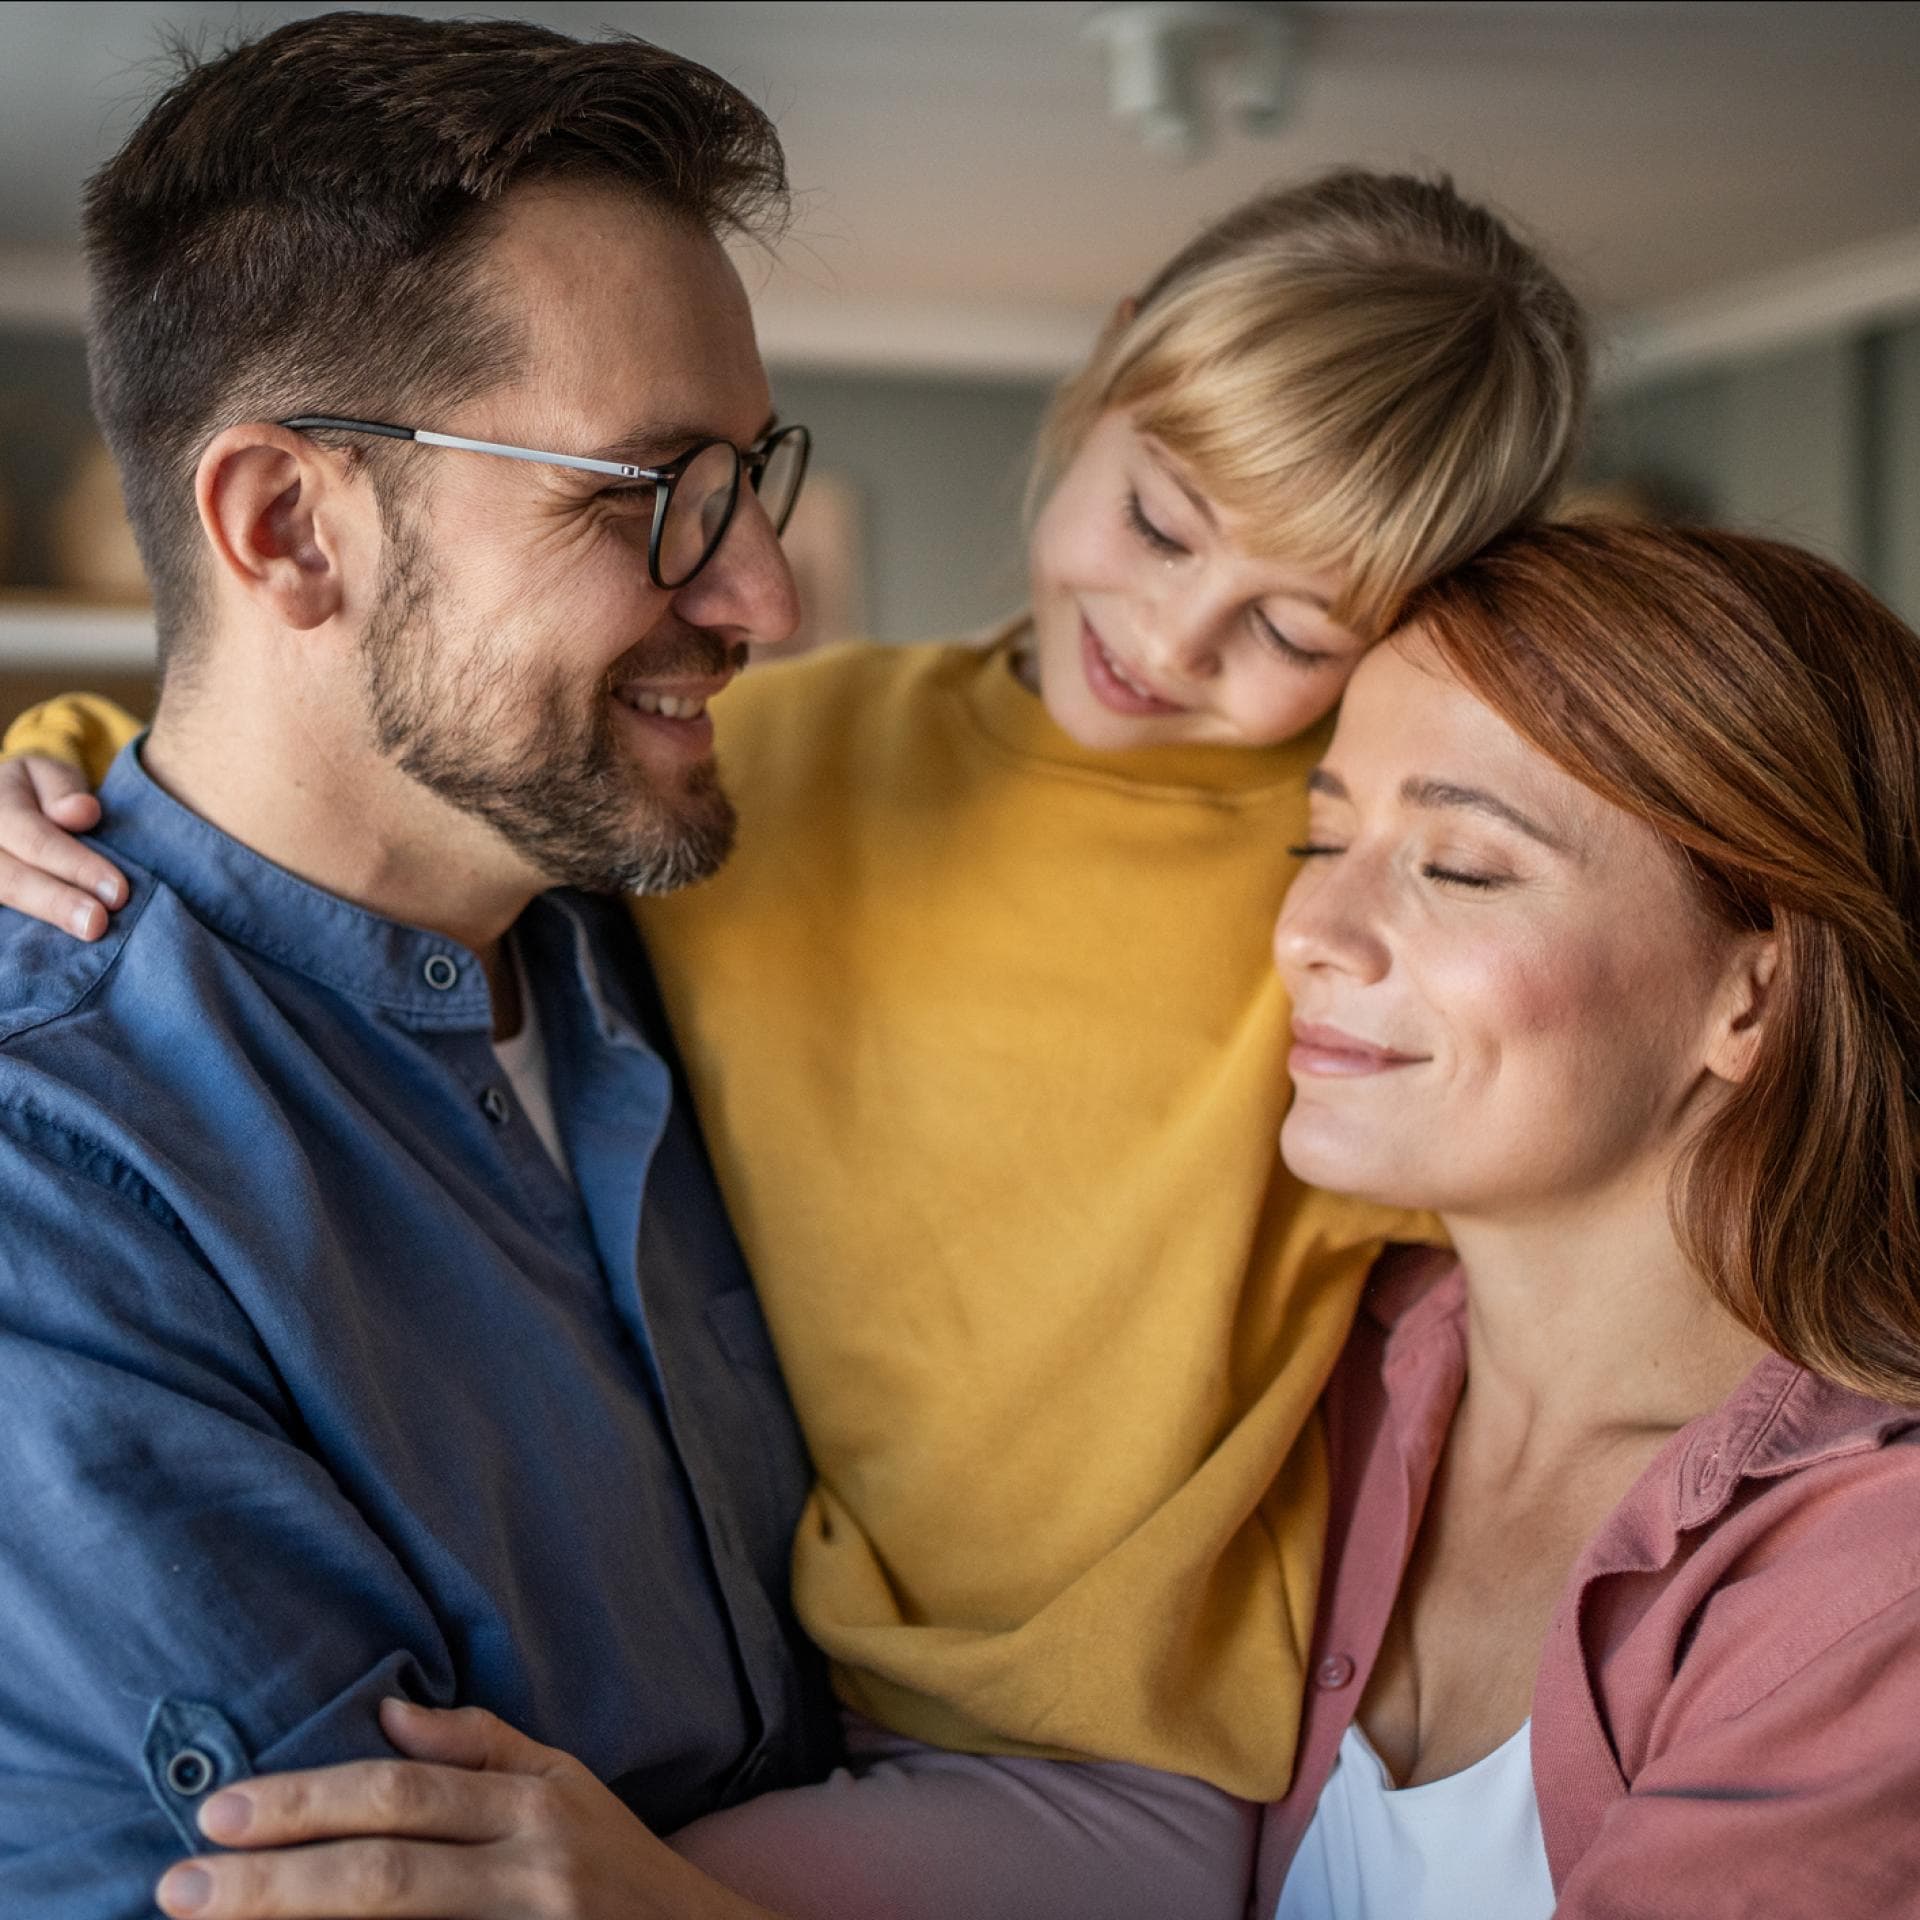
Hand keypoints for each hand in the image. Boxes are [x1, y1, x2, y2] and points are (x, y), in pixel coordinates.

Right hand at [0, 755, 125, 938]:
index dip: (76, 866)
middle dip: (55, 902)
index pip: (34, 839)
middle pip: (8, 878)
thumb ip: (62, 790)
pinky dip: (25, 935)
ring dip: (42, 919)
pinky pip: (2, 918)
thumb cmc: (40, 794)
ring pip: (1, 896)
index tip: (118, 892)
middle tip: (97, 924)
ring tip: (84, 934)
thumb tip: (79, 812)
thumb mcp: (50, 776)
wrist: (7, 806)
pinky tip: (53, 951)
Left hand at [154, 1698, 783, 1919]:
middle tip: (180, 1884)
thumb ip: (482, 1746)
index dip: (308, 1800)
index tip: (218, 1813)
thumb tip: (389, 1711)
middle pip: (383, 1871)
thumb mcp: (569, 1783)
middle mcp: (533, 1866)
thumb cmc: (623, 1864)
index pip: (402, 1793)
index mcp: (535, 1800)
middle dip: (272, 1879)